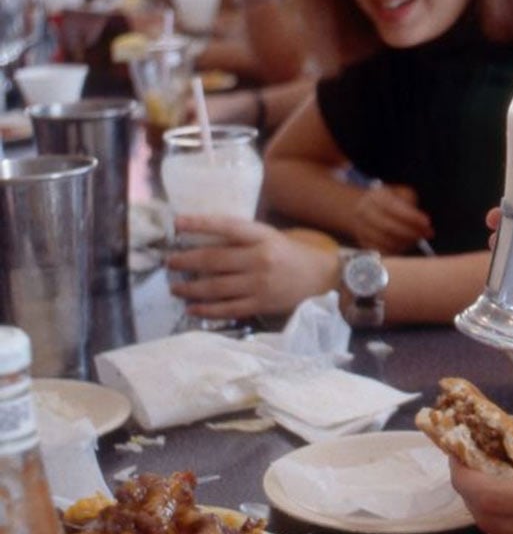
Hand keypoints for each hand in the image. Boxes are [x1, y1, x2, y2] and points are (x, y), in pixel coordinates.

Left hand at [167, 216, 337, 318]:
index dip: (200, 223)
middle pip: (214, 260)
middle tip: (170, 262)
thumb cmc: (288, 254)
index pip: (227, 226)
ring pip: (216, 287)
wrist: (320, 278)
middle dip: (186, 261)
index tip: (177, 223)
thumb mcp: (268, 237)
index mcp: (262, 236)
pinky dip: (206, 310)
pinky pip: (227, 309)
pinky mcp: (261, 304)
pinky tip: (191, 308)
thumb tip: (200, 240)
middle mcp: (260, 259)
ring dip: (190, 288)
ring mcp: (260, 284)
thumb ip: (240, 239)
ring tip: (175, 287)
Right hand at [352, 183, 432, 252]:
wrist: (359, 208)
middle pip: (390, 227)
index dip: (412, 217)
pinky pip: (382, 251)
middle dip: (412, 232)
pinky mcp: (364, 243)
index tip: (427, 223)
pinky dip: (396, 250)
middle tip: (427, 234)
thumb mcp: (399, 194)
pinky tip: (405, 245)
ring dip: (406, 243)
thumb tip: (422, 222)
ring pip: (386, 241)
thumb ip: (411, 203)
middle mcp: (366, 212)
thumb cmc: (386, 202)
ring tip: (417, 239)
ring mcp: (363, 229)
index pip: (395, 208)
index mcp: (377, 197)